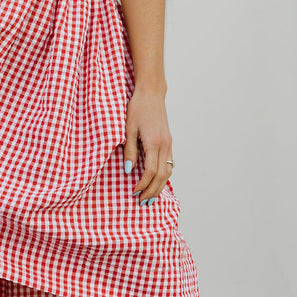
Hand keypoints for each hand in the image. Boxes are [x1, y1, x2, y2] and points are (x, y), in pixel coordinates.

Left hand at [122, 86, 172, 203]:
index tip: (133, 192)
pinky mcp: (169, 142)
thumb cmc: (137, 108)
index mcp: (154, 142)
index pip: (150, 171)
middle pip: (162, 176)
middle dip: (152, 191)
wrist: (151, 93)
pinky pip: (169, 164)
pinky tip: (157, 182)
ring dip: (159, 186)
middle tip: (142, 202)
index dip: (142, 185)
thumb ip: (129, 150)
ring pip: (168, 172)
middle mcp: (165, 145)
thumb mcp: (128, 128)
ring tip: (150, 197)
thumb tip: (127, 170)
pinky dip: (164, 177)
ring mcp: (169, 144)